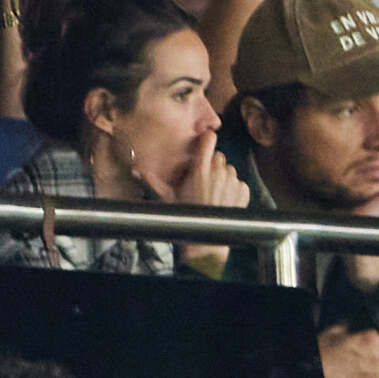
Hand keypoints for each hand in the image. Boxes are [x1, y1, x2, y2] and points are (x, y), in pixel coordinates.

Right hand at [135, 130, 248, 276]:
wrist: (206, 239)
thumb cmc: (185, 216)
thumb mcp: (167, 197)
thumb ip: (152, 181)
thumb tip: (135, 170)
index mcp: (200, 169)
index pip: (209, 139)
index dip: (207, 140)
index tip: (204, 143)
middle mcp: (219, 171)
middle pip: (219, 157)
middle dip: (213, 165)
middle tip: (204, 181)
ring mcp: (233, 180)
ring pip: (230, 170)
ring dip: (224, 178)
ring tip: (214, 193)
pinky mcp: (243, 190)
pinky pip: (240, 183)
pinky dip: (234, 190)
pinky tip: (224, 200)